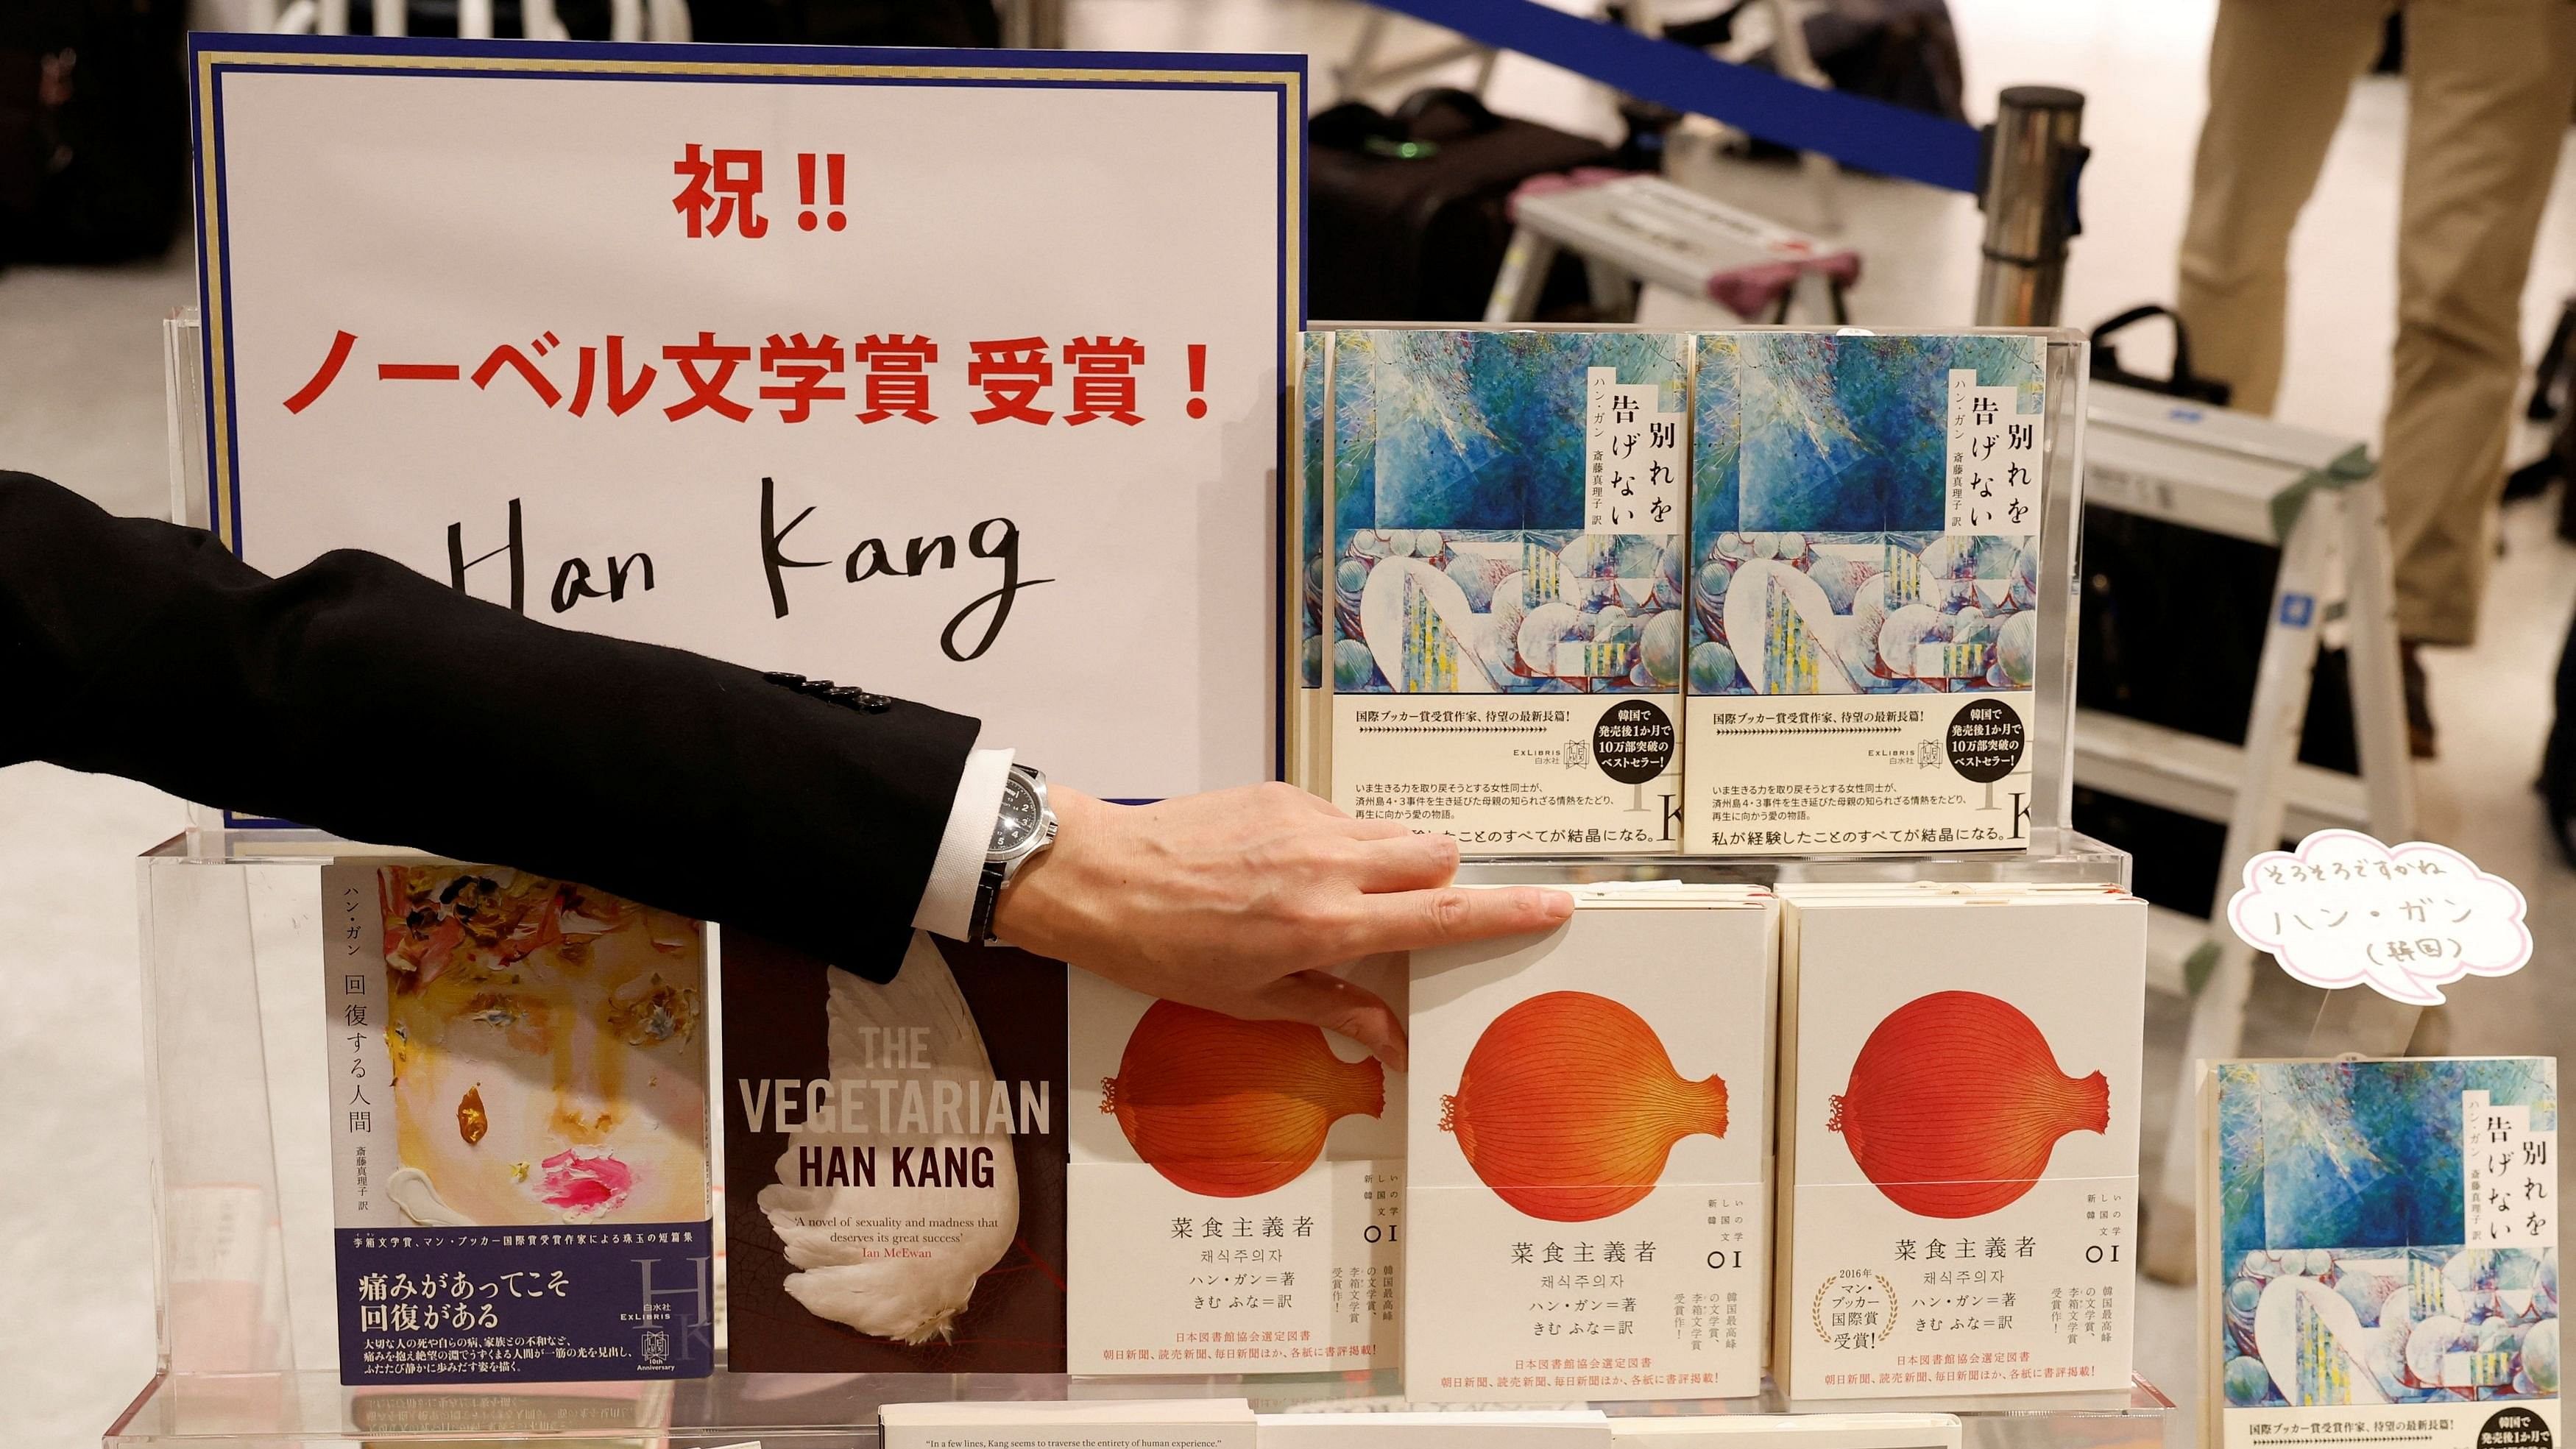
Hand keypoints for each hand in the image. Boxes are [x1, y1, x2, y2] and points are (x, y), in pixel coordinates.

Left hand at [990, 782, 1571, 1070]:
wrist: (1096, 878)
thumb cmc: (1162, 949)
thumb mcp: (1251, 1001)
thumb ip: (1335, 1008)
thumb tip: (1391, 1039)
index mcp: (1328, 924)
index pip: (1443, 916)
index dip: (1507, 913)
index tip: (1555, 907)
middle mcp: (1328, 864)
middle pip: (1437, 854)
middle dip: (1444, 883)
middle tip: (1413, 917)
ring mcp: (1305, 820)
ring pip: (1392, 832)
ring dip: (1390, 864)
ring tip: (1338, 899)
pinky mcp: (1279, 792)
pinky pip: (1340, 816)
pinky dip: (1339, 844)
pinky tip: (1288, 872)